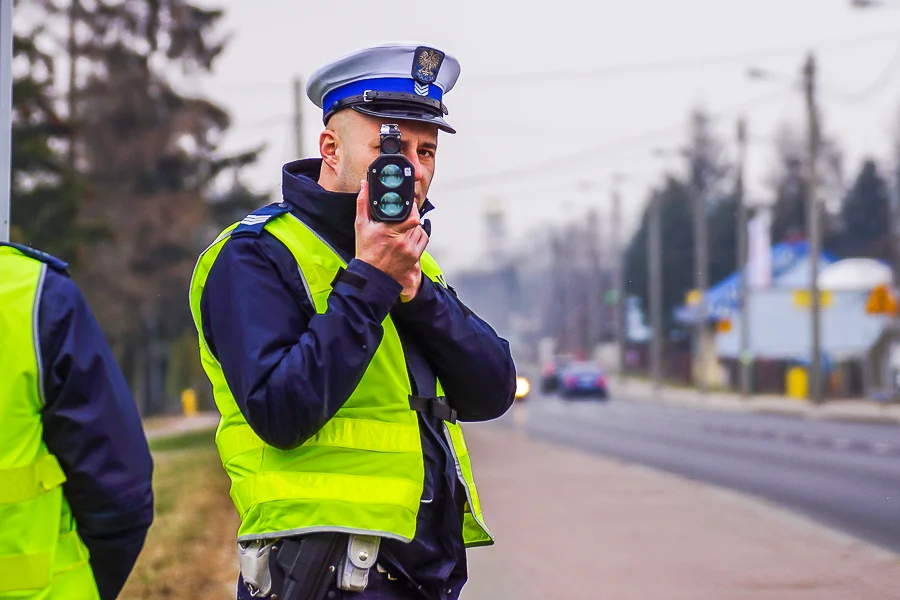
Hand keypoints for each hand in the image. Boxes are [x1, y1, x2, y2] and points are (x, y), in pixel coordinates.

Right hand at [355, 180, 427, 299]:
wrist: (371, 275)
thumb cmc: (366, 251)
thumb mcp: (361, 225)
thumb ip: (363, 203)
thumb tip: (364, 185)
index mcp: (389, 231)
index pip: (412, 216)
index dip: (412, 208)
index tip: (407, 205)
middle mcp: (402, 241)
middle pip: (417, 221)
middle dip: (411, 215)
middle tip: (404, 214)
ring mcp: (410, 250)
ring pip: (421, 229)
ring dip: (415, 225)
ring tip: (404, 226)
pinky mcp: (415, 257)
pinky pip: (423, 240)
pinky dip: (419, 235)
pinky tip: (409, 235)